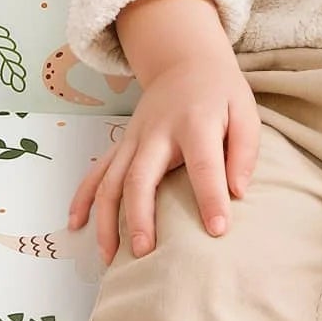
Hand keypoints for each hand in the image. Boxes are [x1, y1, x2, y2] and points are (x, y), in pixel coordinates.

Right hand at [67, 49, 260, 263]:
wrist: (185, 62)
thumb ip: (245, 150)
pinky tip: (76, 225)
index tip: (218, 229)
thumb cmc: (220, 93)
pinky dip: (82, 198)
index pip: (203, 164)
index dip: (211, 197)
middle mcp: (157, 132)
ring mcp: (134, 138)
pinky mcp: (122, 143)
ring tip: (108, 258)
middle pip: (141, 177)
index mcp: (195, 123)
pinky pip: (96, 171)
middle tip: (145, 253)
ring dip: (106, 219)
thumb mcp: (245, 111)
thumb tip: (238, 191)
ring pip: (111, 181)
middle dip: (140, 216)